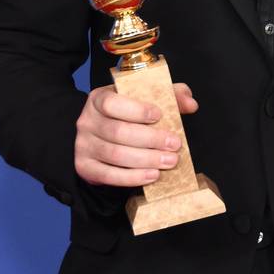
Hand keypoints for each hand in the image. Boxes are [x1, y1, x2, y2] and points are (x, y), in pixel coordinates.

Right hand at [74, 82, 197, 186]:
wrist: (99, 138)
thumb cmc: (126, 116)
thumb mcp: (144, 99)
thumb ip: (169, 95)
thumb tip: (190, 103)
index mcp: (99, 99)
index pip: (112, 103)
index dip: (136, 110)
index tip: (159, 115)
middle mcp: (87, 121)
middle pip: (118, 132)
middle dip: (150, 140)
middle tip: (175, 145)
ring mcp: (83, 145)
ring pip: (115, 155)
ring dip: (146, 160)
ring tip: (170, 161)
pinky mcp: (85, 167)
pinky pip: (109, 175)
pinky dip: (133, 177)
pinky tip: (152, 175)